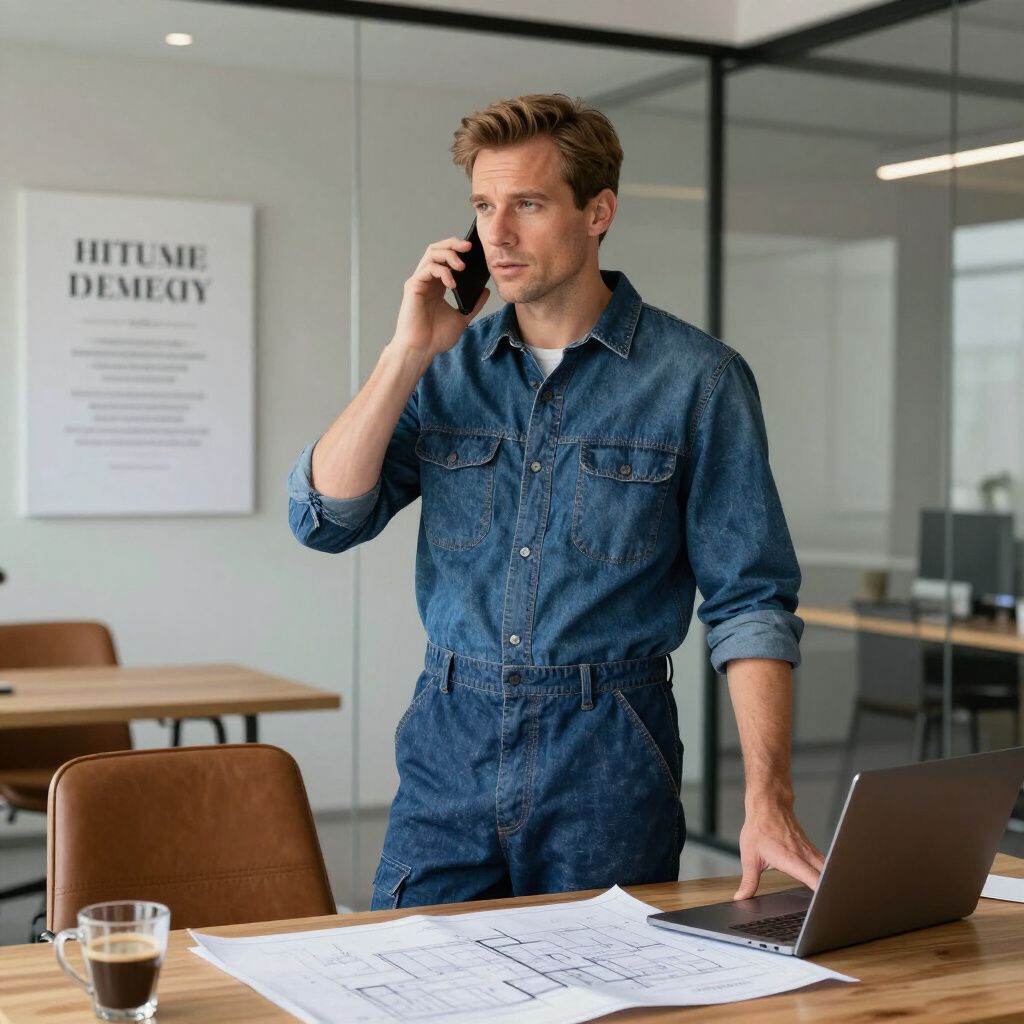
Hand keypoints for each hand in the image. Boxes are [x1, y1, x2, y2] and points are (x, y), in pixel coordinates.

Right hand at [392, 237, 490, 358]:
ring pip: (431, 254)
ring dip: (449, 255)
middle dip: (453, 244)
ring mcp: (419, 282)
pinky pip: (427, 269)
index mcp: (437, 285)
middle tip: (469, 246)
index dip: (458, 249)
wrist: (422, 350)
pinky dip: (442, 272)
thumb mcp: (462, 318)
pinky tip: (452, 283)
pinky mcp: (413, 287)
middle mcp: (427, 280)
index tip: (474, 249)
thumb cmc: (435, 337)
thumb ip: (474, 304)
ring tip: (462, 266)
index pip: (446, 257)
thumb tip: (486, 290)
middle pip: (437, 249)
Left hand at [733, 800, 824, 899]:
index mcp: (791, 859)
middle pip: (827, 876)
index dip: (821, 892)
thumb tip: (742, 897)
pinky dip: (827, 875)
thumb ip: (749, 881)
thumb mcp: (750, 857)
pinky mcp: (812, 850)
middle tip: (830, 905)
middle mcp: (805, 856)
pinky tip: (824, 885)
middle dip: (831, 891)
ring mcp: (811, 852)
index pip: (813, 878)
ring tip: (830, 899)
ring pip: (829, 870)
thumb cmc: (759, 828)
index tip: (825, 903)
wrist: (769, 806)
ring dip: (831, 883)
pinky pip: (825, 864)